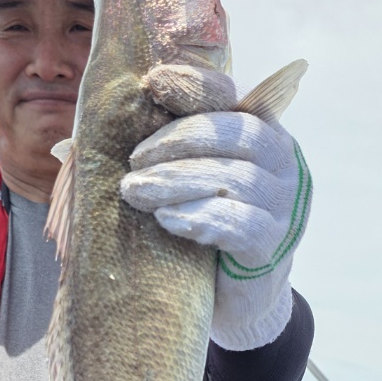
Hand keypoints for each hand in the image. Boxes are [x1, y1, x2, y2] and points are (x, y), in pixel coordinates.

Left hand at [121, 66, 311, 350]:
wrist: (236, 297)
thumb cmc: (206, 227)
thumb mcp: (190, 180)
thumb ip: (168, 150)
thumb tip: (98, 129)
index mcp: (261, 132)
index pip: (232, 97)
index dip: (195, 86)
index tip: (153, 83)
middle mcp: (282, 162)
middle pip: (236, 134)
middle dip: (177, 142)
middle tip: (133, 161)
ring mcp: (284, 205)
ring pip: (235, 180)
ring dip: (178, 182)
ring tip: (135, 192)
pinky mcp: (273, 245)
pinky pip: (241, 225)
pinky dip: (200, 219)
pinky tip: (167, 220)